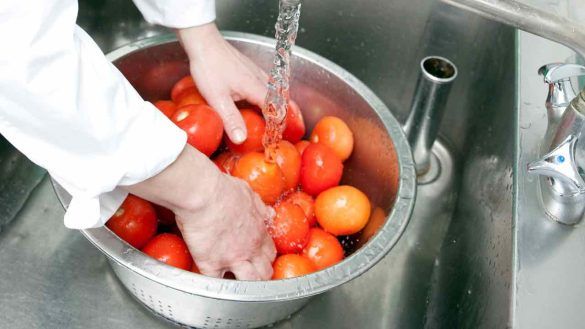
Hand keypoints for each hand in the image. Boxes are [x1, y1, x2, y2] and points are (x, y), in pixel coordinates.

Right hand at [175, 173, 275, 279]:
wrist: (203, 193)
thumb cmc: (223, 189)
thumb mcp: (249, 194)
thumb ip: (260, 207)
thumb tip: (270, 212)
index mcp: (259, 231)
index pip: (270, 252)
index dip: (265, 258)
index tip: (259, 258)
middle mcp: (250, 248)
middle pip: (264, 271)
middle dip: (260, 275)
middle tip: (251, 275)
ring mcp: (232, 259)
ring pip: (248, 283)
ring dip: (244, 286)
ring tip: (236, 286)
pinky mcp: (212, 264)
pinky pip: (216, 284)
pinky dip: (213, 286)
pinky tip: (210, 284)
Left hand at [176, 23, 267, 144]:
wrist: (203, 42)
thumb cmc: (209, 67)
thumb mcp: (217, 98)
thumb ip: (231, 119)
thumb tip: (241, 139)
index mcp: (256, 88)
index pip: (276, 110)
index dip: (277, 124)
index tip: (274, 136)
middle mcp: (260, 79)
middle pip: (278, 100)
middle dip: (278, 115)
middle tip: (273, 130)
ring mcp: (255, 72)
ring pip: (272, 91)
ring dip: (273, 104)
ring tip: (268, 119)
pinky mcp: (249, 68)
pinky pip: (264, 84)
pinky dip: (265, 95)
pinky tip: (254, 99)